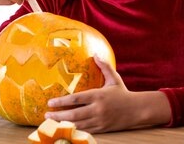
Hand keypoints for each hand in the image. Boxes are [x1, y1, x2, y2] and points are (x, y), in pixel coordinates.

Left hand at [45, 56, 169, 132]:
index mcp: (99, 95)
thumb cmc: (123, 93)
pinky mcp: (102, 129)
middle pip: (74, 114)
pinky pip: (85, 130)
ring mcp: (99, 120)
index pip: (76, 99)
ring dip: (63, 125)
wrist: (137, 110)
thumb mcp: (114, 79)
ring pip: (78, 124)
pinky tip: (65, 129)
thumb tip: (96, 54)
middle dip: (58, 116)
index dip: (62, 101)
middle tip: (46, 115)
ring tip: (51, 124)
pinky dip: (74, 130)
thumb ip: (104, 67)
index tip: (51, 102)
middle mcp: (98, 109)